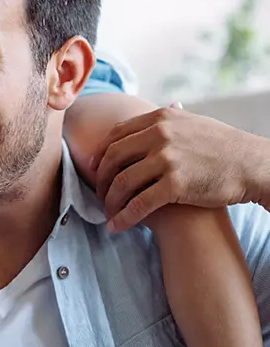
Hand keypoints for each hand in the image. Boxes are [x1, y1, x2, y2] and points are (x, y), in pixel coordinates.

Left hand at [92, 106, 269, 232]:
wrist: (253, 165)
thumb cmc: (224, 147)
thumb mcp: (191, 123)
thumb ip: (165, 122)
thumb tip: (147, 122)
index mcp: (159, 118)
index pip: (116, 134)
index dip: (101, 153)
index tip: (93, 167)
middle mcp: (159, 135)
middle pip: (113, 157)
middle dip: (100, 178)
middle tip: (97, 194)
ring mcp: (166, 159)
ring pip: (122, 182)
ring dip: (109, 201)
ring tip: (107, 213)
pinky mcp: (175, 185)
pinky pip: (139, 204)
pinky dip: (124, 218)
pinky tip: (117, 227)